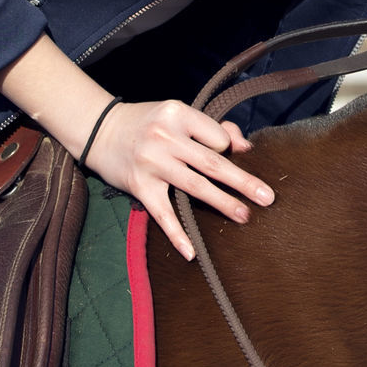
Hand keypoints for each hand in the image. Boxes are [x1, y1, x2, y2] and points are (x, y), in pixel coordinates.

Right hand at [86, 98, 273, 260]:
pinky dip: (177, 234)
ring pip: (195, 186)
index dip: (228, 149)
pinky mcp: (139, 186)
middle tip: (267, 197)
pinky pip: (163, 213)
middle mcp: (164, 137)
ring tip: (245, 216)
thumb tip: (244, 147)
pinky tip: (191, 252)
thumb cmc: (147, 123)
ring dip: (223, 203)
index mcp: (177, 114)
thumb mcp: (176, 115)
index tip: (230, 158)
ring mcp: (151, 163)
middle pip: (212, 163)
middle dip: (242, 181)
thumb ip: (211, 127)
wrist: (99, 131)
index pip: (216, 138)